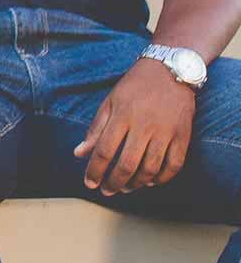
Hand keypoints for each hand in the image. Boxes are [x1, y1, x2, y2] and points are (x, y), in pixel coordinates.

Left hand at [73, 57, 194, 195]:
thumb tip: (78, 153)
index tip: (89, 183)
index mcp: (122, 116)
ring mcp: (166, 132)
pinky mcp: (183, 136)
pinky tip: (151, 181)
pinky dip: (162, 178)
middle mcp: (144, 126)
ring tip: (126, 188)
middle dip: (114, 182)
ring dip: (136, 183)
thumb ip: (95, 129)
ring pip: (150, 168)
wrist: (171, 71)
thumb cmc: (135, 87)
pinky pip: (174, 165)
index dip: (95, 170)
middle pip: (127, 164)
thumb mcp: (110, 102)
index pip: (104, 151)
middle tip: (107, 191)